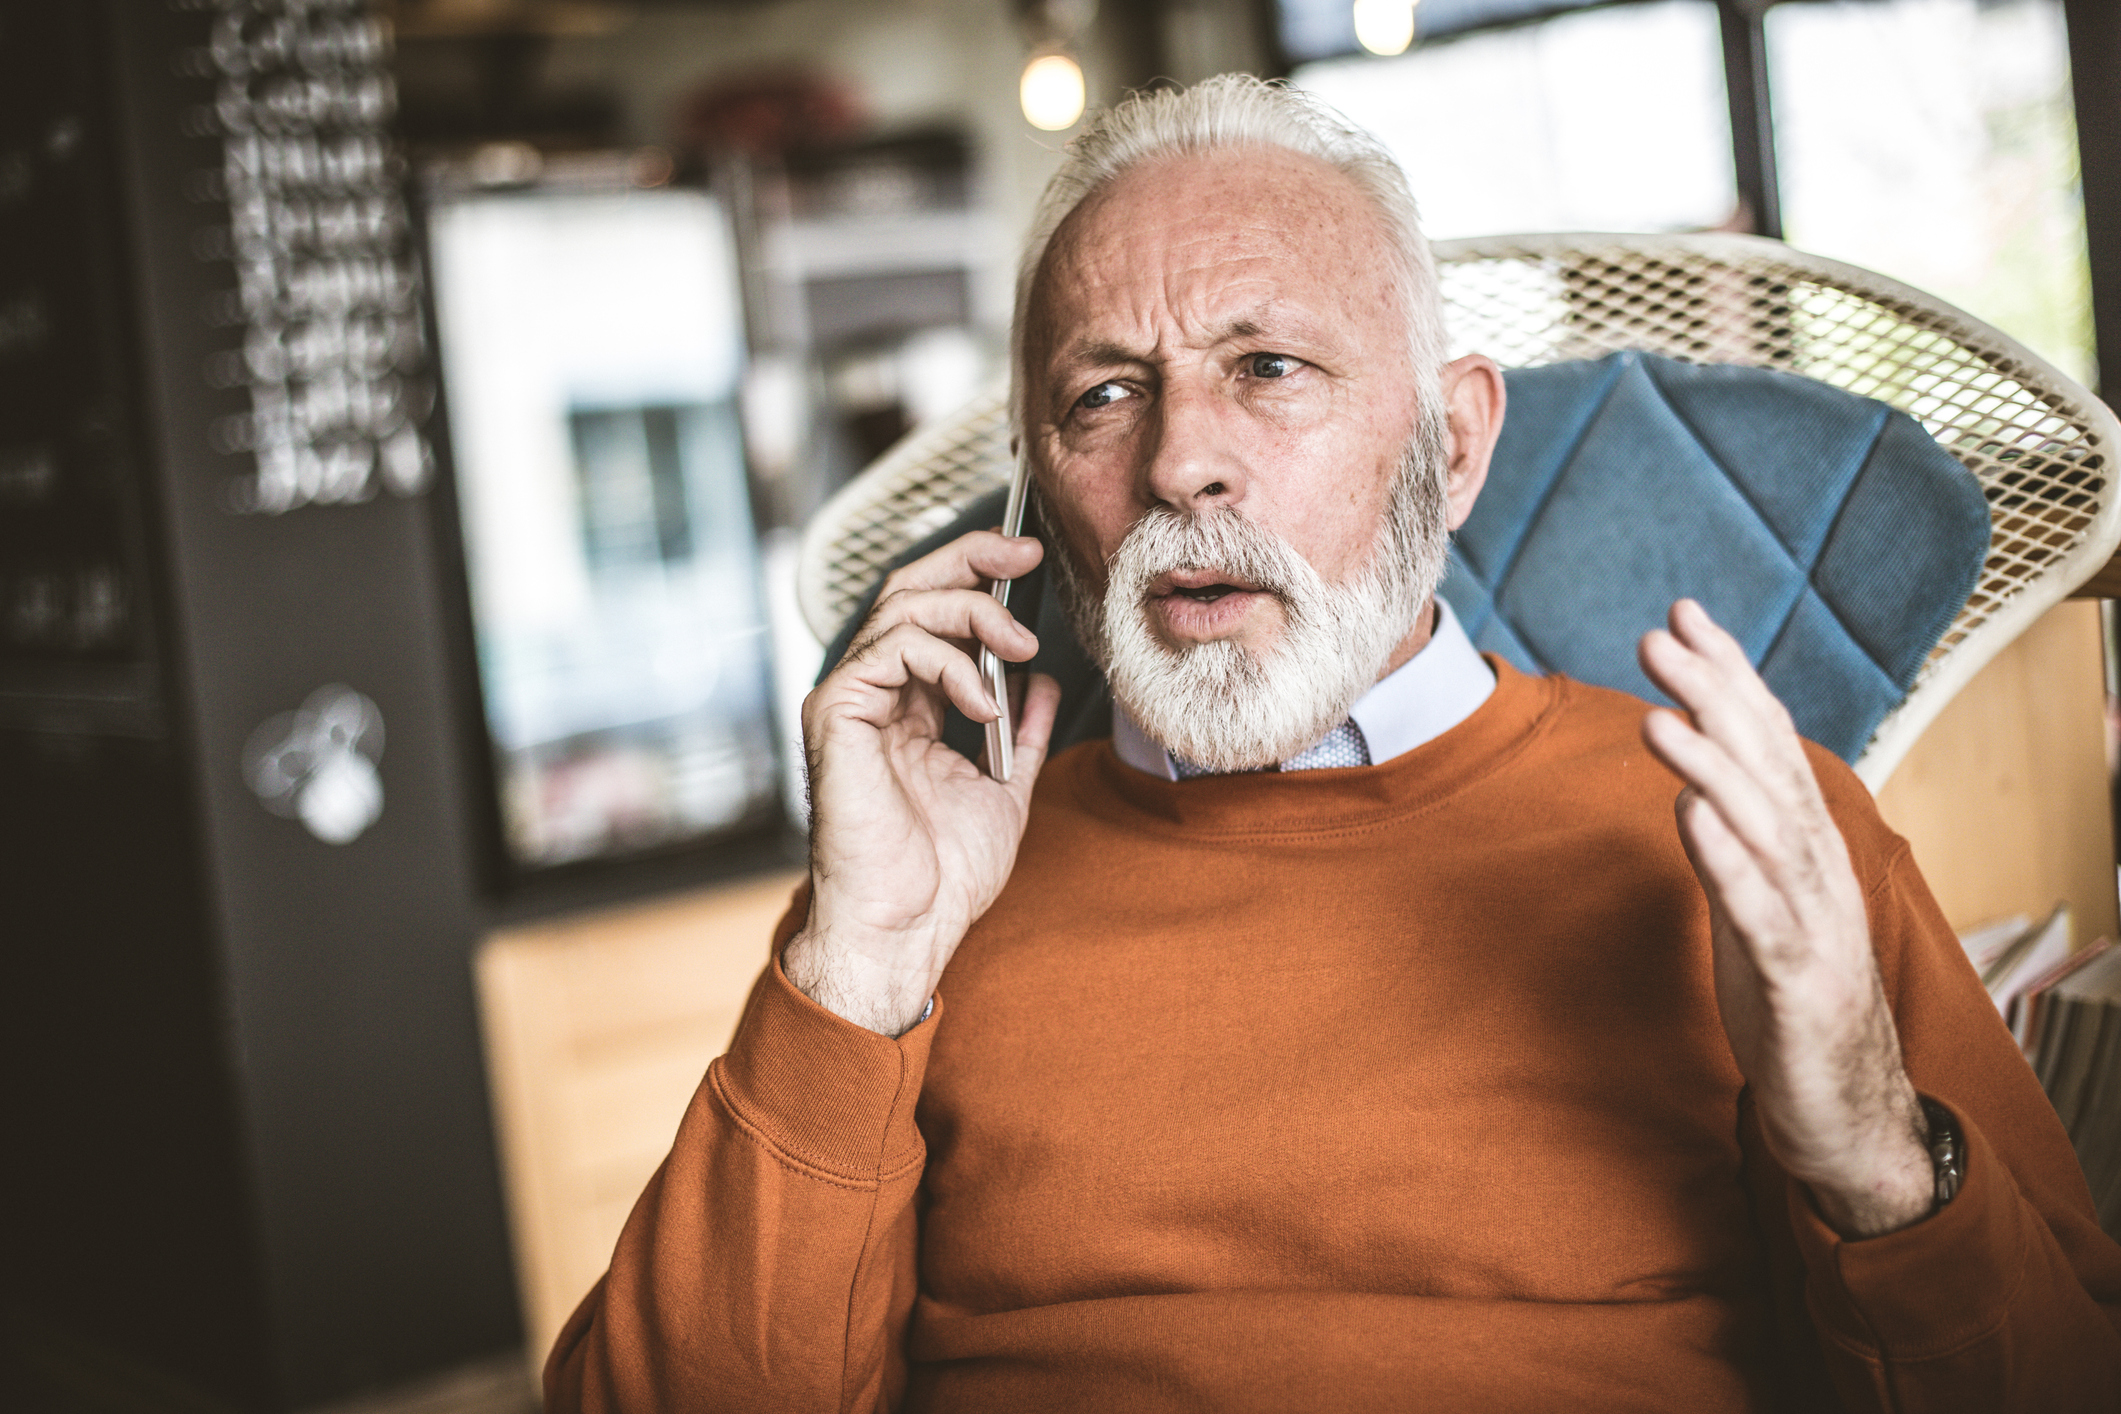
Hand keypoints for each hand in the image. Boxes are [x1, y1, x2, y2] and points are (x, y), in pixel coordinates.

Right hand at [784, 531, 1061, 1036]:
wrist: (907, 926)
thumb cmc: (942, 877)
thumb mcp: (1003, 790)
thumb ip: (1021, 734)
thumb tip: (1042, 684)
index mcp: (903, 708)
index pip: (931, 613)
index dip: (975, 574)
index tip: (1028, 560)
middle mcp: (870, 694)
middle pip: (909, 589)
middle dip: (971, 559)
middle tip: (1024, 555)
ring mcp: (848, 700)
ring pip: (902, 606)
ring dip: (973, 614)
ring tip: (1019, 649)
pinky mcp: (835, 713)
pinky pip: (891, 649)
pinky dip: (948, 662)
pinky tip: (982, 702)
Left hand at [1639, 600, 1931, 1238]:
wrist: (1846, 1115)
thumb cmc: (1792, 1002)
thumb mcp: (1754, 908)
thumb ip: (1731, 845)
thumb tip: (1691, 783)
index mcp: (1802, 847)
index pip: (1766, 741)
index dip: (1728, 675)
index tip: (1683, 613)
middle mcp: (1815, 870)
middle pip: (1763, 765)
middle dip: (1713, 696)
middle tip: (1657, 638)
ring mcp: (1812, 924)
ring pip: (1763, 829)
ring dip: (1710, 768)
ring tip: (1658, 716)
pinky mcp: (1798, 983)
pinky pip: (1759, 915)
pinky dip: (1724, 863)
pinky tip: (1688, 818)